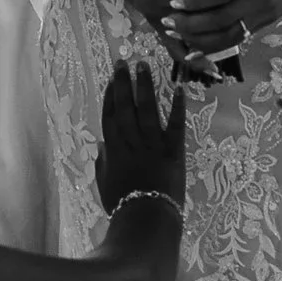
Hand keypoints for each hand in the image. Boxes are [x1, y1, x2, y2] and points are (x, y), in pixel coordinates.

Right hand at [94, 62, 187, 212]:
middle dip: (124, 83)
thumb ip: (103, 164)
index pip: (110, 117)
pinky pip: (176, 124)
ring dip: (145, 86)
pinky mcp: (174, 150)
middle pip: (126, 107)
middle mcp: (132, 142)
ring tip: (144, 65)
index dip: (109, 97)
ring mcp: (153, 144)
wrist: (147, 218)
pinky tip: (179, 87)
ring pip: (147, 110)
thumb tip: (102, 145)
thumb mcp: (105, 186)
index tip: (110, 79)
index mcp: (114, 151)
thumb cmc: (124, 206)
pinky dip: (177, 105)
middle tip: (124, 62)